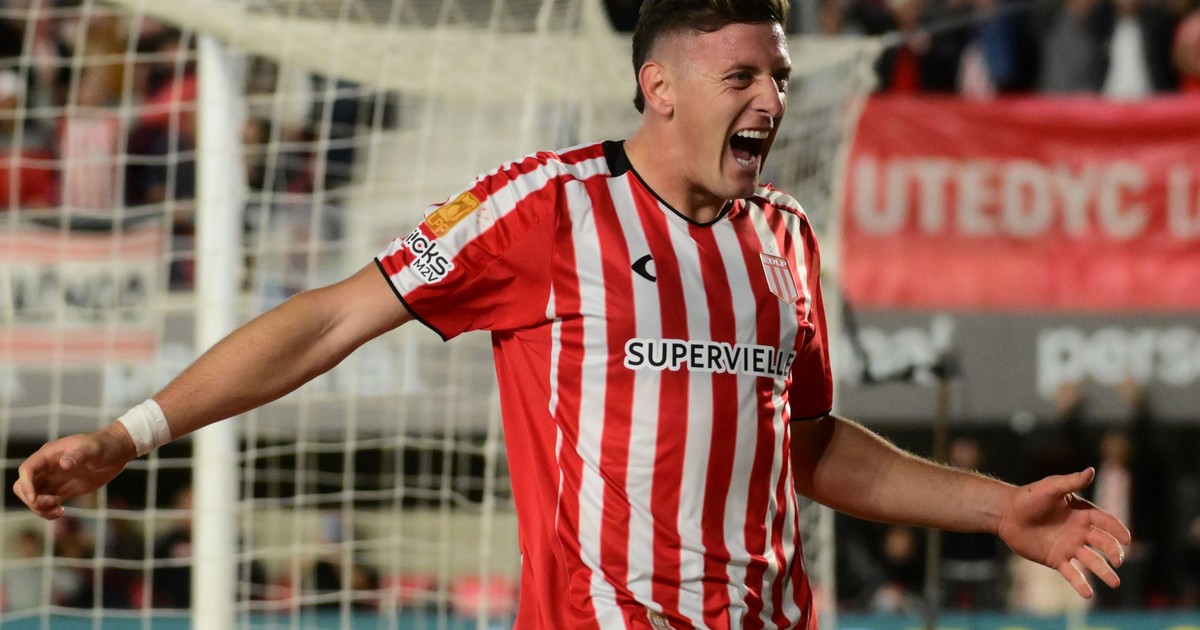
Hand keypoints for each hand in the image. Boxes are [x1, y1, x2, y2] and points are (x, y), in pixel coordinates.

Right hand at [12, 423, 137, 519]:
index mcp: (50, 455)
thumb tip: (63, 464)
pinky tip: (61, 512)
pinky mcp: (62, 491)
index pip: (27, 470)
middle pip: (23, 486)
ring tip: (59, 510)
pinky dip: (47, 511)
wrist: (118, 452)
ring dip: (39, 508)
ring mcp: (54, 480)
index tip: (34, 498)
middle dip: (32, 499)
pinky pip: (46, 504)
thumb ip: (79, 455)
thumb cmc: (105, 445)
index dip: (25, 484)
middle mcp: (47, 468)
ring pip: (33, 497)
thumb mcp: (94, 449)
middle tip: (53, 502)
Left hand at [997, 468, 1130, 597]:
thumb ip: (1071, 482)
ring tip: (1115, 583)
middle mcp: (1079, 531)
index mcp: (1082, 513)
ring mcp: (1069, 546)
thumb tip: (1091, 470)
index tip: (1127, 539)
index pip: (1105, 522)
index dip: (1117, 530)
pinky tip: (1089, 594)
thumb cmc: (1028, 497)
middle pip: (1103, 543)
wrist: (1005, 514)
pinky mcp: (1056, 559)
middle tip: (1118, 560)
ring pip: (1092, 561)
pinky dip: (1081, 584)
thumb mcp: (1051, 487)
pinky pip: (1072, 573)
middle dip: (1113, 552)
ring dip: (1104, 572)